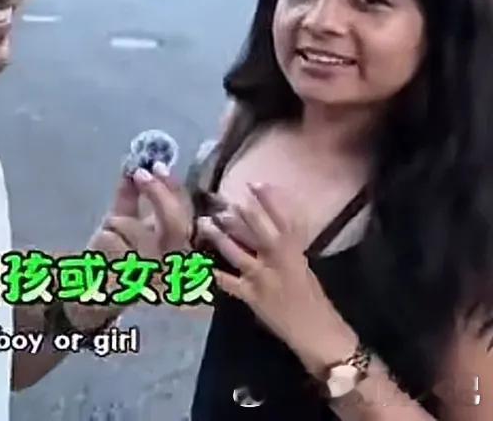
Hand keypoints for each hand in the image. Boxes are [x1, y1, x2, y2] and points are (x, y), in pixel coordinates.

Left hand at [88, 163, 193, 300]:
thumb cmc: (113, 256)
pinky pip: (113, 241)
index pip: (187, 215)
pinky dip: (103, 236)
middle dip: (157, 194)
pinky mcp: (130, 284)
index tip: (157, 165)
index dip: (174, 189)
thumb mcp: (124, 221)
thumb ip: (129, 195)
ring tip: (110, 234)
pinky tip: (101, 250)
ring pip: (135, 229)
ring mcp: (154, 276)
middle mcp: (174, 265)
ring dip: (116, 223)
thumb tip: (133, 164)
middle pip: (176, 225)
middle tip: (139, 174)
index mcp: (178, 247)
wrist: (93, 292)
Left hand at [197, 182, 357, 374]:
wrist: (318, 333)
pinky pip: (228, 282)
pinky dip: (213, 274)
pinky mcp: (252, 296)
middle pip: (259, 232)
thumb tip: (270, 229)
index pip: (284, 220)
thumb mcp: (303, 268)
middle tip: (222, 200)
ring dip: (219, 237)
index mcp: (296, 253)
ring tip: (204, 223)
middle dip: (241, 215)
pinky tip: (198, 265)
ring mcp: (263, 279)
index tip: (255, 183)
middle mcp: (279, 262)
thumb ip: (288, 249)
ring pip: (237, 252)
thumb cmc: (312, 300)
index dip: (270, 201)